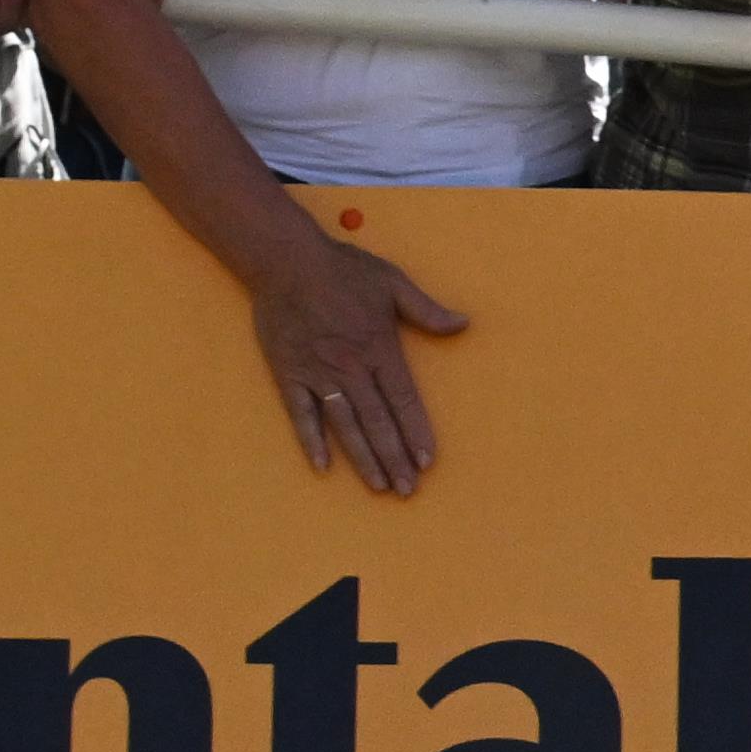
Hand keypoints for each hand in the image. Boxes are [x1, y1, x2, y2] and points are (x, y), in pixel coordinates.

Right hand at [249, 213, 477, 498]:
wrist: (286, 262)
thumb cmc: (344, 270)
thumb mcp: (394, 283)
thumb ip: (427, 310)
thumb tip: (464, 323)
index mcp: (380, 348)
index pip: (405, 400)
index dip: (417, 432)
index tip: (428, 461)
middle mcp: (351, 367)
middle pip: (378, 421)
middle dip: (395, 457)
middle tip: (408, 489)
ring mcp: (318, 373)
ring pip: (344, 425)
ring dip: (363, 458)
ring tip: (379, 486)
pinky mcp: (288, 374)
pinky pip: (301, 414)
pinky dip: (311, 441)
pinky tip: (323, 466)